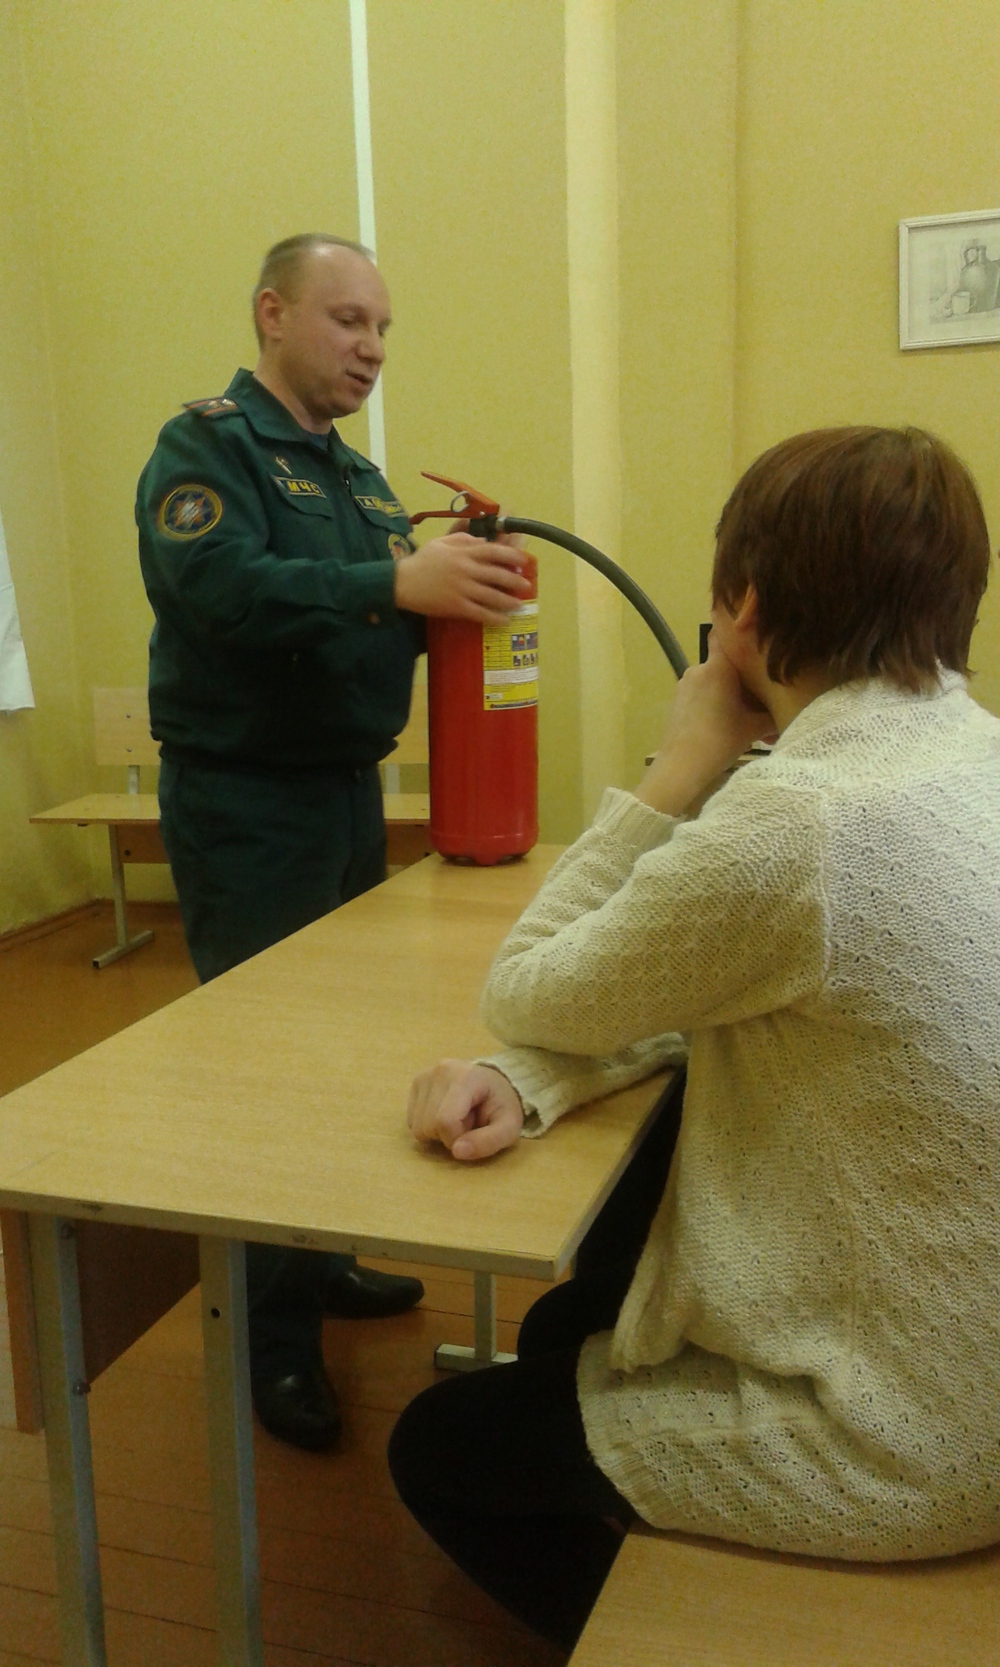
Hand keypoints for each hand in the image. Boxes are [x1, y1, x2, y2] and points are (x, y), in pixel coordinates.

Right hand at [394, 533, 530, 623]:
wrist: (400, 583)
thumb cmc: (421, 561)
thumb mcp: (440, 543)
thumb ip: (462, 538)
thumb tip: (483, 541)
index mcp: (462, 553)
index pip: (492, 551)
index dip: (511, 555)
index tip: (523, 559)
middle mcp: (465, 570)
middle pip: (496, 575)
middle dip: (514, 580)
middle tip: (526, 585)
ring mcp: (461, 590)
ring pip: (491, 595)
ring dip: (508, 601)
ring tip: (519, 604)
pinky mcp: (455, 606)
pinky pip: (479, 613)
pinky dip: (493, 617)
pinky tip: (504, 620)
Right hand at [407, 1059, 524, 1161]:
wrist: (494, 1084)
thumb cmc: (501, 1106)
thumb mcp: (509, 1127)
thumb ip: (489, 1141)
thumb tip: (457, 1152)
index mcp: (465, 1077)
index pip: (445, 1121)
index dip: (456, 1139)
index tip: (472, 1136)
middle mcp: (440, 1071)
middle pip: (428, 1125)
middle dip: (448, 1136)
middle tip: (468, 1124)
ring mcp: (425, 1075)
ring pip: (417, 1126)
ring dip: (437, 1132)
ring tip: (458, 1118)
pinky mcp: (417, 1083)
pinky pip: (412, 1121)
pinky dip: (428, 1125)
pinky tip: (445, 1114)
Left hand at [635, 634, 776, 815]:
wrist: (680, 767)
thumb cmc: (719, 741)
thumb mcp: (754, 727)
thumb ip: (773, 714)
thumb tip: (788, 712)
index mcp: (719, 667)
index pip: (727, 634)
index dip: (742, 634)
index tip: (758, 641)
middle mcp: (699, 668)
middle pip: (727, 664)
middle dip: (745, 678)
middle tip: (763, 697)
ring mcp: (685, 684)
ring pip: (716, 681)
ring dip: (732, 694)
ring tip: (747, 718)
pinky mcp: (678, 700)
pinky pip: (703, 694)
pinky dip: (717, 703)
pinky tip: (728, 724)